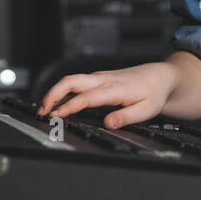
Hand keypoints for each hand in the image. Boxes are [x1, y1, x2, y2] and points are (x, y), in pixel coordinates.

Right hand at [37, 62, 180, 128]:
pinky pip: (76, 82)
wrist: (158, 76)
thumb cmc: (153, 93)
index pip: (87, 97)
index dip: (69, 106)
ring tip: (44, 110)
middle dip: (53, 94)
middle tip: (42, 111)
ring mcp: (99, 77)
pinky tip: (57, 103)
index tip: (56, 115)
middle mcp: (104, 80)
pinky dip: (62, 91)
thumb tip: (108, 123)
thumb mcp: (147, 110)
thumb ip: (126, 117)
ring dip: (55, 93)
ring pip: (71, 80)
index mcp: (115, 89)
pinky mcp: (97, 78)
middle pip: (71, 81)